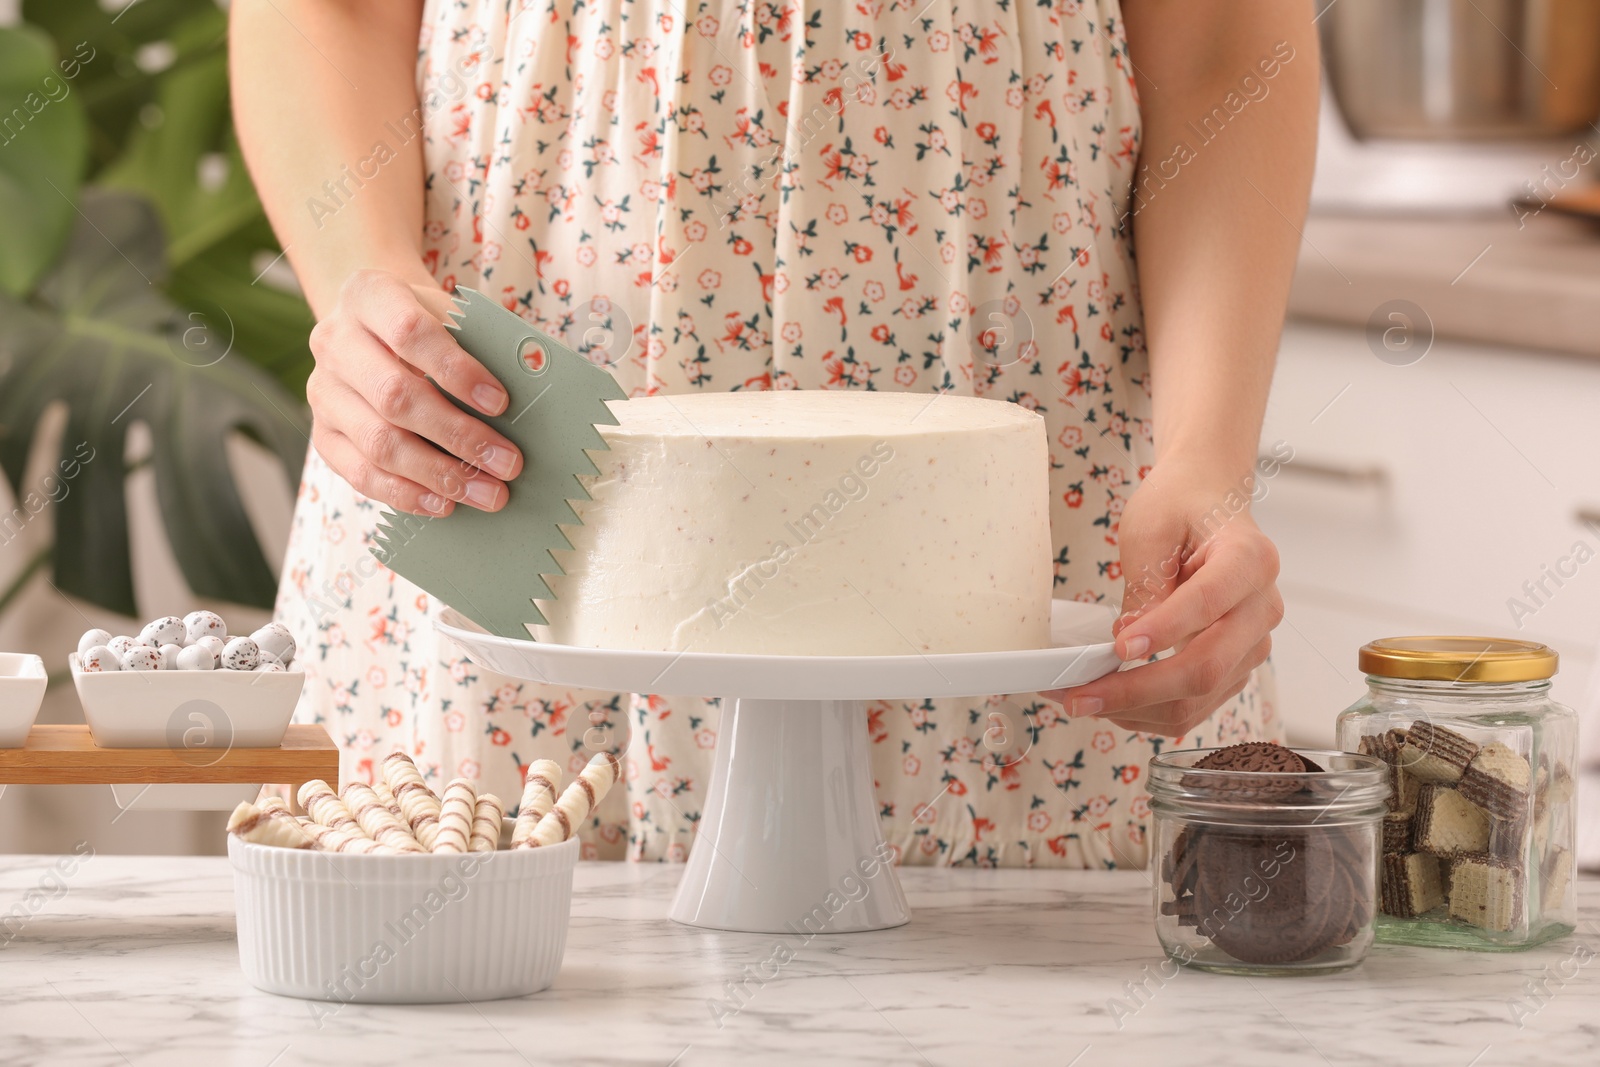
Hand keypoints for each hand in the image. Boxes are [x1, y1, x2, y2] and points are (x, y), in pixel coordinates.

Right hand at [306, 270, 522, 514]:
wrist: (375, 327)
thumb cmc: (428, 325)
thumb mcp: (452, 315)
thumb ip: (481, 345)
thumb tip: (529, 391)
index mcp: (369, 296)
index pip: (410, 332)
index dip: (456, 370)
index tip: (500, 402)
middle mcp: (335, 342)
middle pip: (395, 396)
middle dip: (458, 435)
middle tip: (508, 463)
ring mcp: (323, 391)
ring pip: (378, 442)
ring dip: (439, 475)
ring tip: (487, 493)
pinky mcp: (323, 433)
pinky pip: (360, 474)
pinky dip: (406, 494)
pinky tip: (445, 503)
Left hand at [1042, 461, 1283, 736]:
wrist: (1209, 500)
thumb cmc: (1180, 505)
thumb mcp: (1151, 528)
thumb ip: (1147, 584)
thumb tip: (1130, 642)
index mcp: (1250, 559)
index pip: (1209, 604)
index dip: (1164, 631)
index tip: (1118, 647)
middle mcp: (1263, 608)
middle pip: (1207, 667)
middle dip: (1137, 689)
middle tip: (1079, 694)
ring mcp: (1254, 643)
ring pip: (1199, 698)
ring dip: (1136, 710)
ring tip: (1081, 698)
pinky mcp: (1236, 667)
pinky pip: (1196, 705)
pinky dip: (1149, 712)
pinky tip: (1110, 701)